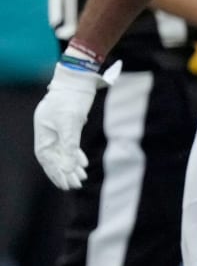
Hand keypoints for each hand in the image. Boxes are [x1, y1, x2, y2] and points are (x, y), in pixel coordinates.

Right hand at [33, 61, 117, 189]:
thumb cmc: (71, 99)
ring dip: (72, 165)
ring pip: (64, 152)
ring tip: (82, 178)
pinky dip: (77, 154)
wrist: (78, 80)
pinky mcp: (69, 125)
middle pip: (55, 157)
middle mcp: (48, 132)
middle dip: (64, 172)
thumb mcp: (71, 124)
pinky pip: (71, 144)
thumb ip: (70, 146)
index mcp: (43, 133)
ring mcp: (58, 129)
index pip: (46, 158)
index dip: (54, 172)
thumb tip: (70, 167)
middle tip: (75, 185)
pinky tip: (83, 163)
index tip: (64, 184)